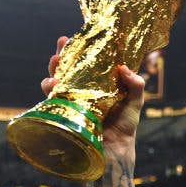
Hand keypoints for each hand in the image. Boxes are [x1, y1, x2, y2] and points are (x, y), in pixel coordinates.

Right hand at [41, 36, 145, 158]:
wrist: (115, 150)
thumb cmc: (125, 126)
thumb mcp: (135, 102)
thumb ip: (135, 85)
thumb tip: (123, 68)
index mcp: (97, 84)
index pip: (86, 62)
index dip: (79, 48)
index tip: (75, 36)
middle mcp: (82, 90)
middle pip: (67, 68)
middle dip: (61, 54)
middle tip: (61, 43)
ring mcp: (71, 101)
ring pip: (56, 80)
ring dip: (53, 70)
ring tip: (55, 63)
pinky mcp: (64, 113)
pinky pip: (52, 99)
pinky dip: (50, 90)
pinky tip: (52, 85)